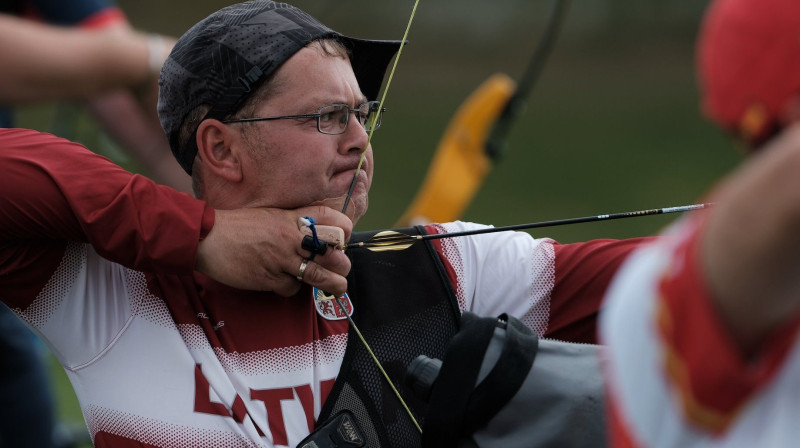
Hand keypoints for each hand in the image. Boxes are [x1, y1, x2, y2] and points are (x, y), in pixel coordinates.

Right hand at [196, 206, 352, 296]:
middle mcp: (290, 237)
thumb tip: (315, 234)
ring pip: (317, 275)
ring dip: (332, 284)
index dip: (343, 229)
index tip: (345, 238)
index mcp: (291, 217)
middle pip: (330, 252)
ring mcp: (280, 259)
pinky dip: (292, 288)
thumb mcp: (271, 214)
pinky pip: (291, 287)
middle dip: (341, 264)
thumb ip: (293, 222)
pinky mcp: (269, 278)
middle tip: (343, 268)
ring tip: (339, 287)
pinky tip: (285, 282)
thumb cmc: (238, 225)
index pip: (329, 218)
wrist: (208, 237)